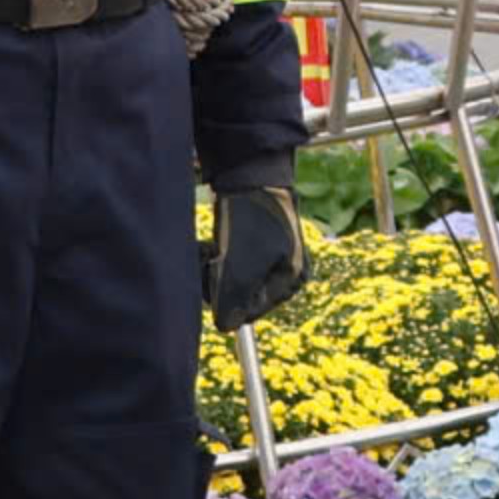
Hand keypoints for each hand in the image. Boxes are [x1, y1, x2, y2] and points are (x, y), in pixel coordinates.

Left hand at [203, 175, 309, 328]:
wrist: (251, 171)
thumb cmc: (251, 217)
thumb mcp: (241, 266)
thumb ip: (233, 300)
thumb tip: (225, 327)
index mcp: (291, 281)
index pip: (249, 312)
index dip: (223, 301)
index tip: (209, 278)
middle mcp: (286, 273)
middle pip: (241, 297)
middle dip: (218, 283)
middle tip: (206, 259)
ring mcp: (273, 257)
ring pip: (234, 281)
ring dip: (214, 270)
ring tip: (206, 249)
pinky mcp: (257, 244)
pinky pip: (233, 265)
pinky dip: (218, 259)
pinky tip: (211, 245)